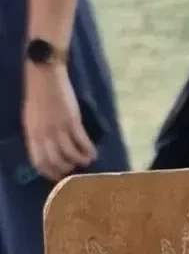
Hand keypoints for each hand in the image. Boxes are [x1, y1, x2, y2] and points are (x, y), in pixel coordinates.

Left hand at [22, 63, 96, 182]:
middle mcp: (44, 134)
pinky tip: (93, 153)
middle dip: (66, 169)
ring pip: (70, 155)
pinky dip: (89, 150)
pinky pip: (82, 142)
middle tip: (74, 170)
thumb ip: (37, 135)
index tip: (58, 176)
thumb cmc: (37, 95)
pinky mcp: (72, 121)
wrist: (45, 76)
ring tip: (86, 161)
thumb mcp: (31, 119)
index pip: (39, 162)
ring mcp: (58, 128)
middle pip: (56, 161)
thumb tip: (46, 151)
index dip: (49, 172)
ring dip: (80, 161)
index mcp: (31, 134)